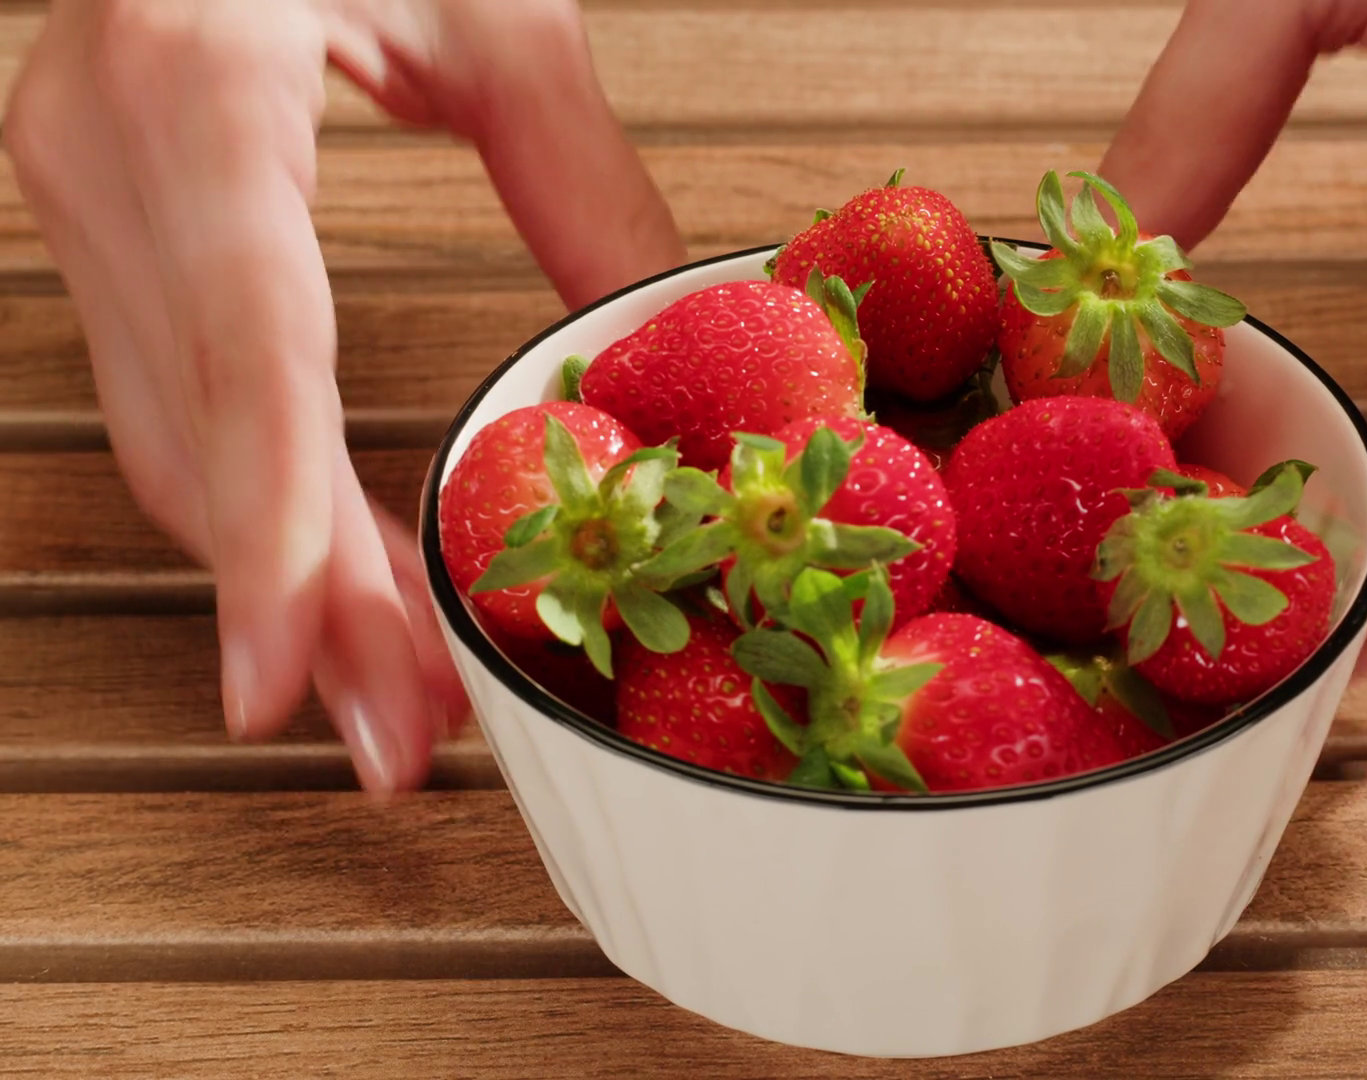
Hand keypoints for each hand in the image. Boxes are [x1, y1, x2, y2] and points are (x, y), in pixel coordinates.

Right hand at [3, 0, 686, 794]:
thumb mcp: (495, 15)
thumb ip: (578, 178)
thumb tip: (674, 330)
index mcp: (202, 76)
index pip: (244, 336)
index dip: (279, 515)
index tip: (300, 665)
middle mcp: (110, 148)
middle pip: (205, 429)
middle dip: (307, 602)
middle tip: (406, 736)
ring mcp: (87, 193)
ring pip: (175, 443)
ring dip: (288, 586)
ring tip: (392, 702)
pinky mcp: (107, 225)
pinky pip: (183, 403)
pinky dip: (264, 509)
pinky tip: (337, 590)